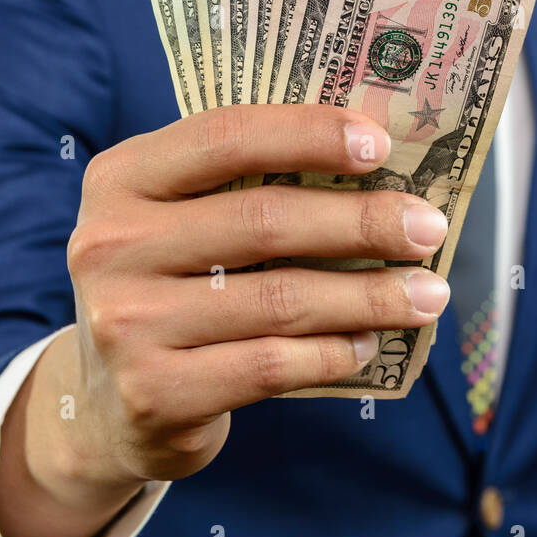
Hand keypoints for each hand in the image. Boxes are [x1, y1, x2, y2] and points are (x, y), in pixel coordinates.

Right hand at [61, 104, 449, 487]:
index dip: (309, 134)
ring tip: (427, 293)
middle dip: (363, 222)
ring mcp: (127, 323)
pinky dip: (333, 353)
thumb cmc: (174, 282)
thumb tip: (377, 162)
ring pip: (280, 299)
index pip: (227, 136)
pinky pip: (270, 366)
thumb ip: (250, 184)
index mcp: (123, 177)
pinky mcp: (153, 395)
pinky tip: (369, 342)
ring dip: (370, 296)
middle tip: (429, 227)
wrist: (108, 402)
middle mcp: (111, 244)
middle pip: (265, 220)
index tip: (381, 145)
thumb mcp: (182, 217)